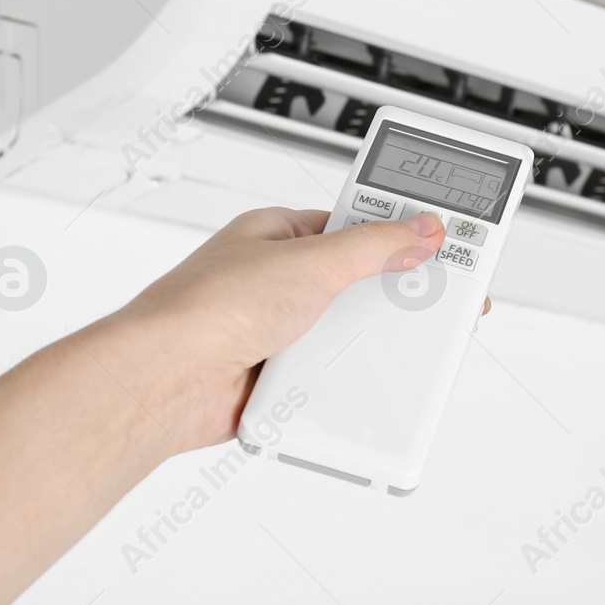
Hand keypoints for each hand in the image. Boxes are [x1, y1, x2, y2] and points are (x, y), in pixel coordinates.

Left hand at [108, 207, 456, 453]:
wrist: (162, 383)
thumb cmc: (205, 309)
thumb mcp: (311, 262)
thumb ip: (374, 245)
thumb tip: (420, 227)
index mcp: (279, 234)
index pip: (355, 221)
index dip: (398, 227)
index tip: (441, 236)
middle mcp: (275, 277)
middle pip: (356, 279)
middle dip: (389, 290)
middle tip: (437, 294)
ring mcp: (273, 327)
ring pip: (343, 330)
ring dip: (360, 338)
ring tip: (391, 340)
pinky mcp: (272, 374)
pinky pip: (324, 373)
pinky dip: (338, 378)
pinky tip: (348, 376)